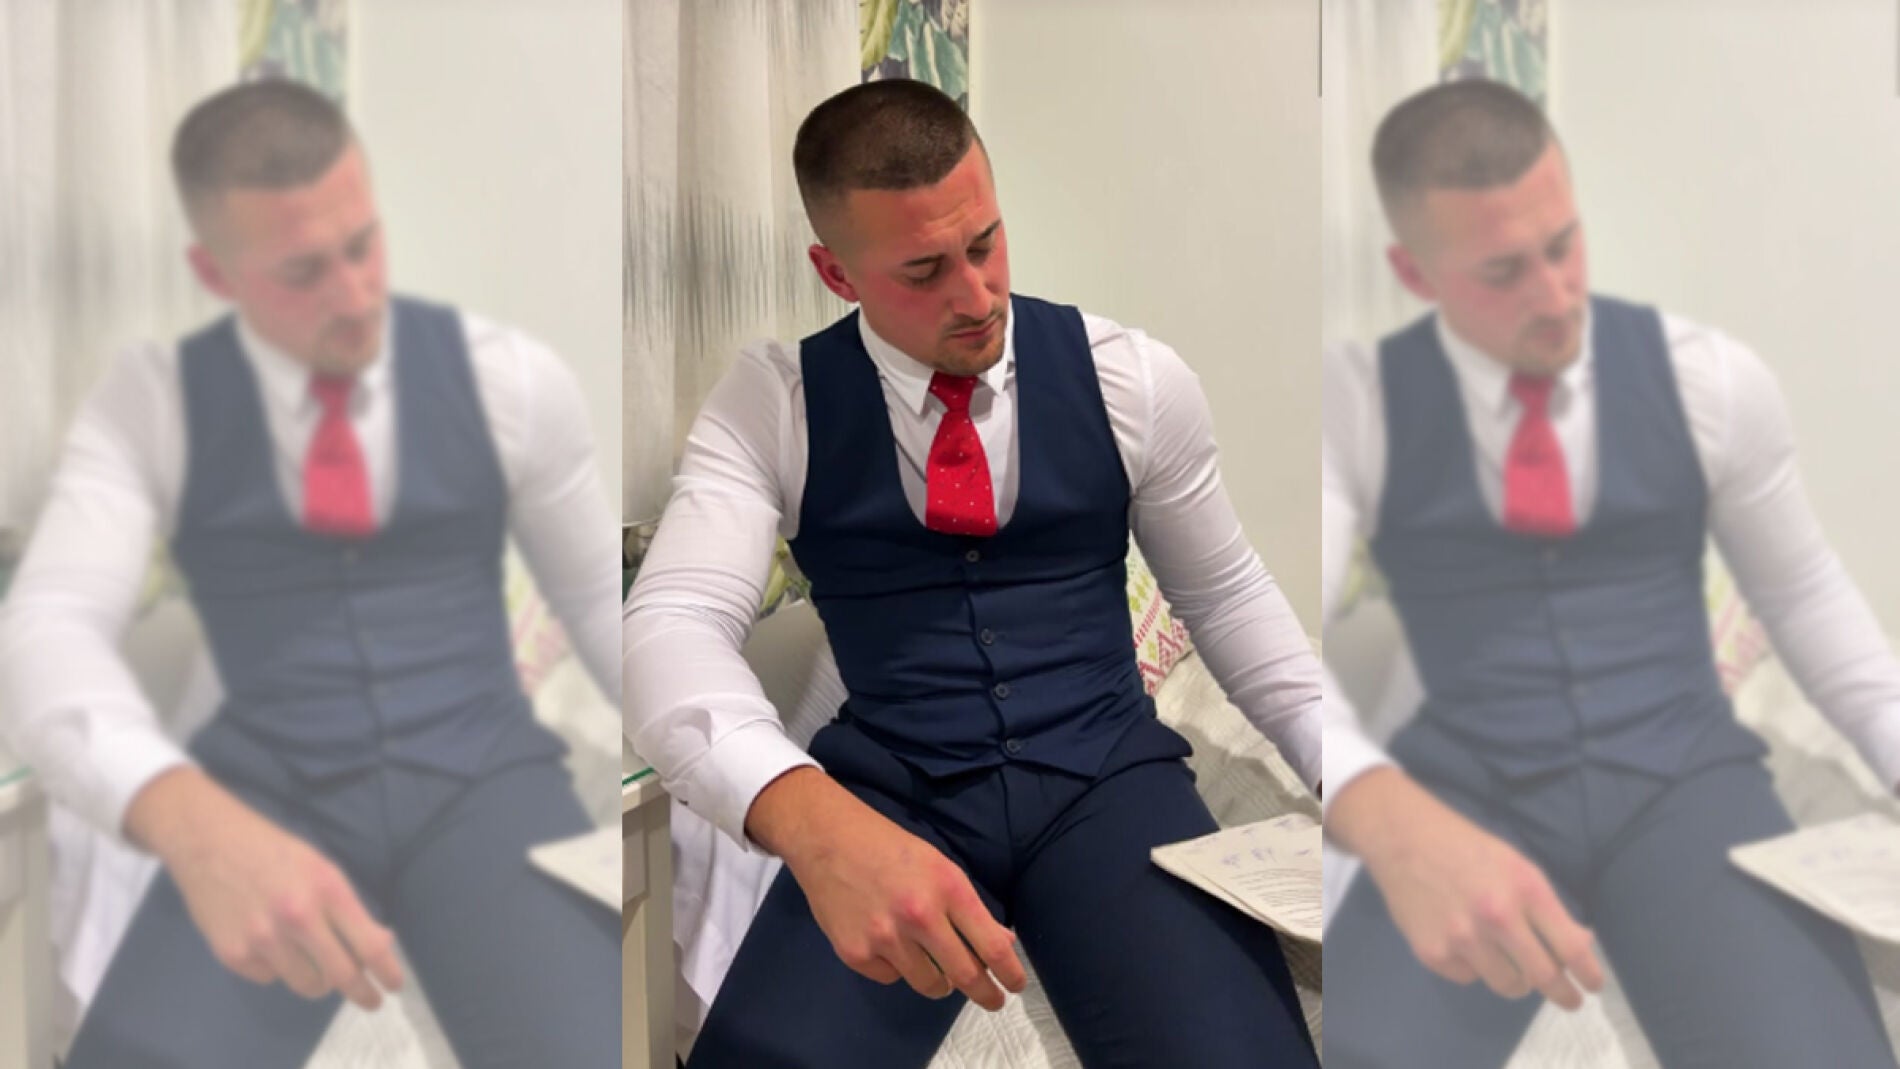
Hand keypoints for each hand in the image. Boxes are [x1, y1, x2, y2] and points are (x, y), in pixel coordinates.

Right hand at [125, 767, 404, 1008]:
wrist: (207, 842)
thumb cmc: (273, 851)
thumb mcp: (321, 868)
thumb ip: (349, 908)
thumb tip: (380, 944)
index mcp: (326, 889)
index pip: (368, 944)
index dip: (387, 971)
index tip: (394, 985)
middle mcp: (297, 917)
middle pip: (341, 975)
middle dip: (361, 993)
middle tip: (370, 999)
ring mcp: (262, 939)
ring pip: (307, 984)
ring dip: (319, 981)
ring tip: (316, 962)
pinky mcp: (233, 954)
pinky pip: (270, 978)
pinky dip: (278, 968)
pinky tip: (270, 943)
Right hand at [746, 767, 1028, 1009]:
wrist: (826, 839)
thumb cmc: (889, 847)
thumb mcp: (939, 866)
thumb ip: (968, 907)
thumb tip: (1001, 943)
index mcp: (947, 888)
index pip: (990, 945)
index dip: (1009, 973)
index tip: (1016, 986)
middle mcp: (919, 916)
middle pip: (964, 975)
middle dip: (985, 994)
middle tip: (992, 1000)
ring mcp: (884, 938)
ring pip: (929, 984)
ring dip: (940, 982)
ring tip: (936, 966)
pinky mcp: (855, 954)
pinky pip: (892, 978)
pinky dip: (898, 968)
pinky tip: (888, 942)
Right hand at [1329, 767, 1604, 1008]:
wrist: (1402, 839)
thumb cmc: (1467, 848)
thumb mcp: (1516, 865)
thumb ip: (1547, 907)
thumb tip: (1580, 944)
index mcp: (1524, 889)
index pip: (1570, 947)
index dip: (1588, 973)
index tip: (1593, 985)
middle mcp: (1496, 917)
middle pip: (1543, 976)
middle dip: (1563, 994)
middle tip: (1569, 999)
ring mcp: (1462, 939)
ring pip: (1508, 985)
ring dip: (1517, 979)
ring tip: (1508, 960)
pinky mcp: (1433, 953)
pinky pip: (1469, 977)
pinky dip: (1475, 967)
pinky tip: (1463, 940)